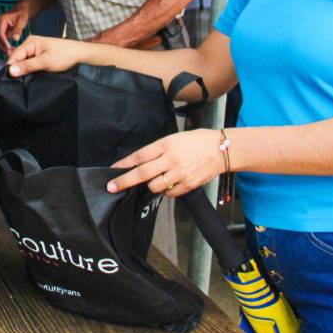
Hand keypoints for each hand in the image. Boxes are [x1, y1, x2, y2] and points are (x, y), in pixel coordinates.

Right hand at [0, 6, 30, 53]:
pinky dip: (5, 45)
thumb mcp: (22, 21)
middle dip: (3, 46)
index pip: (0, 33)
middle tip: (10, 53)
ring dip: (4, 47)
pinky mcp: (0, 31)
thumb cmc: (22, 14)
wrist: (21, 11)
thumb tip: (15, 39)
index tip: (8, 48)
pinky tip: (11, 49)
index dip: (3, 42)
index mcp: (0, 20)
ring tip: (11, 53)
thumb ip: (18, 30)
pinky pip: (1, 40)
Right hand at [5, 36, 86, 76]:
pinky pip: (29, 63)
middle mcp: (30, 44)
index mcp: (30, 42)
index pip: (13, 56)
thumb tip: (11, 71)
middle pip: (17, 59)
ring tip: (26, 80)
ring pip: (23, 62)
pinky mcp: (39, 55)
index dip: (10, 68)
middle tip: (19, 83)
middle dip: (17, 70)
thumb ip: (28, 66)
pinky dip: (29, 70)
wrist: (80, 54)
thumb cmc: (65, 55)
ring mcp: (35, 50)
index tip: (10, 81)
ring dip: (24, 70)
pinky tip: (31, 76)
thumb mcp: (45, 62)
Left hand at [106, 128, 223, 196]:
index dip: (124, 164)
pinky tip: (170, 183)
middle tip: (112, 187)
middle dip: (124, 181)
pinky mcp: (188, 184)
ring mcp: (179, 173)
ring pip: (154, 186)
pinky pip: (169, 193)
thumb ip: (158, 150)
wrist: (221, 149)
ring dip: (150, 185)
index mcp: (166, 145)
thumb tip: (140, 162)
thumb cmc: (197, 141)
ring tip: (157, 179)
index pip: (139, 156)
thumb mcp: (174, 138)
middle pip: (142, 173)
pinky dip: (166, 190)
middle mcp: (171, 159)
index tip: (112, 170)